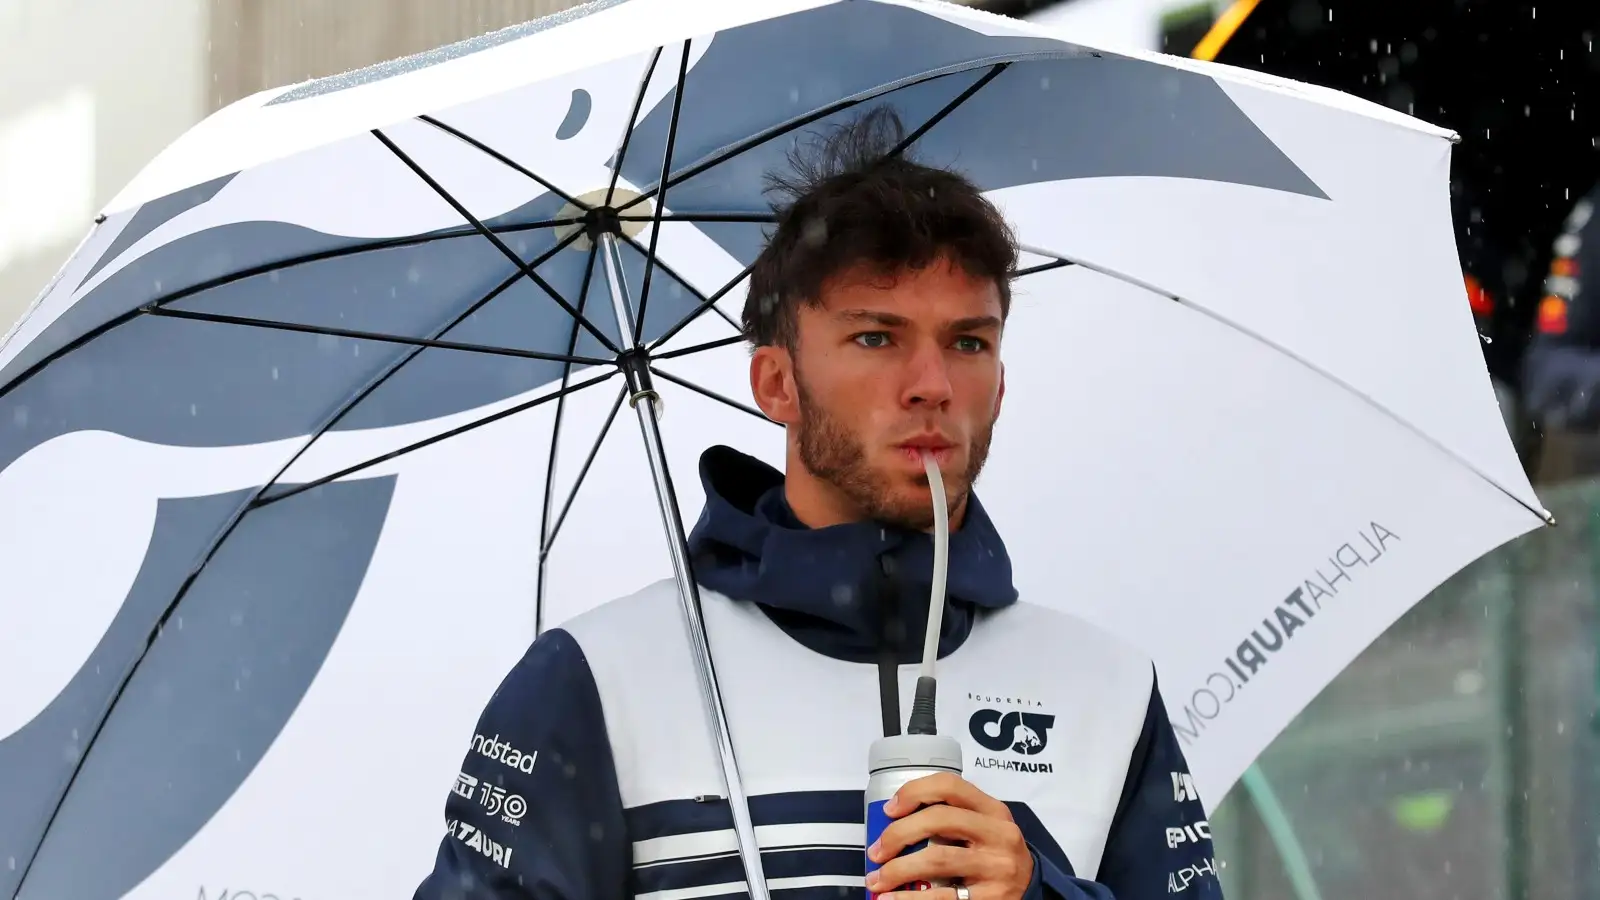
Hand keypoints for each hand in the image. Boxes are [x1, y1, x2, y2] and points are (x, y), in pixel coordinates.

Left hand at [864, 772, 1033, 899]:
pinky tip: (891, 899)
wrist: (1030, 890)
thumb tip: (893, 823)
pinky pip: (943, 897)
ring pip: (937, 859)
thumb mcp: (984, 827)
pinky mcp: (991, 899)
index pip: (950, 786)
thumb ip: (951, 818)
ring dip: (898, 869)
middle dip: (898, 834)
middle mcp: (999, 834)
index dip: (914, 792)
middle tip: (876, 851)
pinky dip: (909, 899)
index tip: (889, 810)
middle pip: (939, 819)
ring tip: (877, 880)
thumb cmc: (994, 855)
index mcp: (993, 810)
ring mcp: (996, 867)